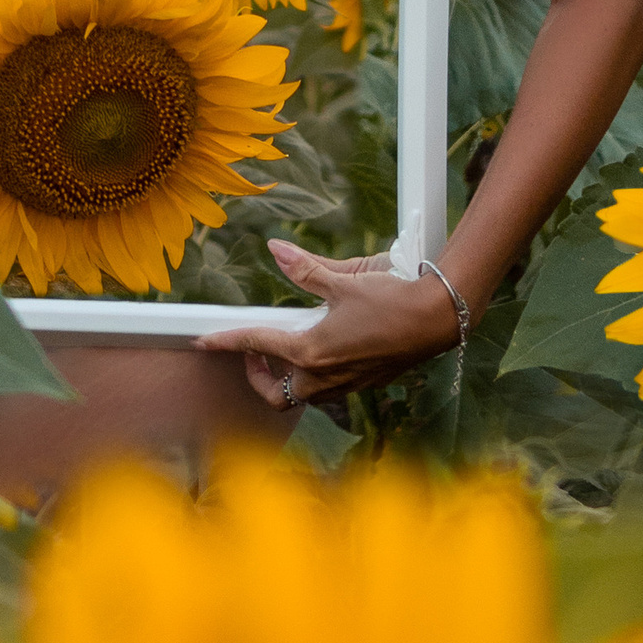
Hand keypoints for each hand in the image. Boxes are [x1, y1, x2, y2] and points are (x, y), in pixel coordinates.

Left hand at [199, 243, 461, 411]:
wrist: (438, 319)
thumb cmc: (392, 298)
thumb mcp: (344, 279)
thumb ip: (306, 269)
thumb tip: (276, 249)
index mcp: (311, 351)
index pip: (256, 344)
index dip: (225, 341)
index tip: (204, 341)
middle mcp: (325, 376)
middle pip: (276, 393)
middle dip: (258, 375)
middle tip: (254, 348)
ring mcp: (346, 384)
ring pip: (303, 394)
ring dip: (288, 376)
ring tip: (288, 346)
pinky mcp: (365, 383)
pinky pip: (328, 388)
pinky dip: (315, 373)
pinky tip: (325, 347)